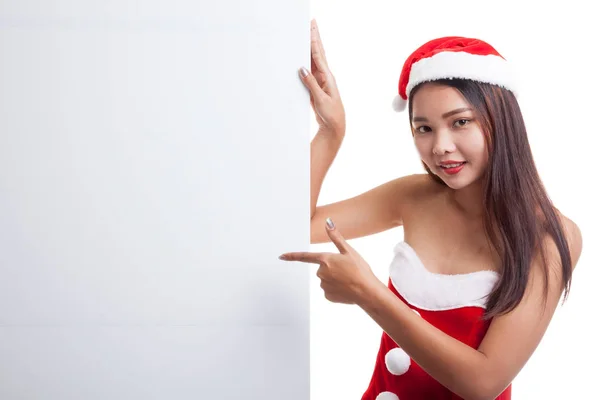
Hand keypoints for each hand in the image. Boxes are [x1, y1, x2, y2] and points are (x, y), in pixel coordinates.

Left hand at [279, 218, 378, 304]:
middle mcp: (321, 273)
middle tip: (347, 270)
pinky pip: (329, 290)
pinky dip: (337, 289)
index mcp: (325, 260)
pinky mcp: (327, 296)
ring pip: (327, 279)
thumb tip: (328, 222)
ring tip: (349, 280)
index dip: (292, 256)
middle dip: (332, 268)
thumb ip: (336, 237)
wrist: (367, 291)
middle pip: (323, 268)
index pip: (305, 257)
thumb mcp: (349, 251)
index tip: (281, 256)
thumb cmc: (360, 270)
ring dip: (335, 279)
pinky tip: (346, 288)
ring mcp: (323, 285)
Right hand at [298, 19, 345, 136]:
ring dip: (309, 47)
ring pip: (313, 60)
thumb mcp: (321, 99)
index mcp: (327, 77)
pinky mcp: (314, 87)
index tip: (312, 28)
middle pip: (317, 53)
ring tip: (308, 34)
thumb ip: (311, 84)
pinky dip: (305, 61)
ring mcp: (319, 81)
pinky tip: (302, 56)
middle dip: (314, 37)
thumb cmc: (331, 114)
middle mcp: (324, 76)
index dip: (314, 40)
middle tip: (312, 23)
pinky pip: (309, 71)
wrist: (334, 126)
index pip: (318, 55)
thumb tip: (302, 69)